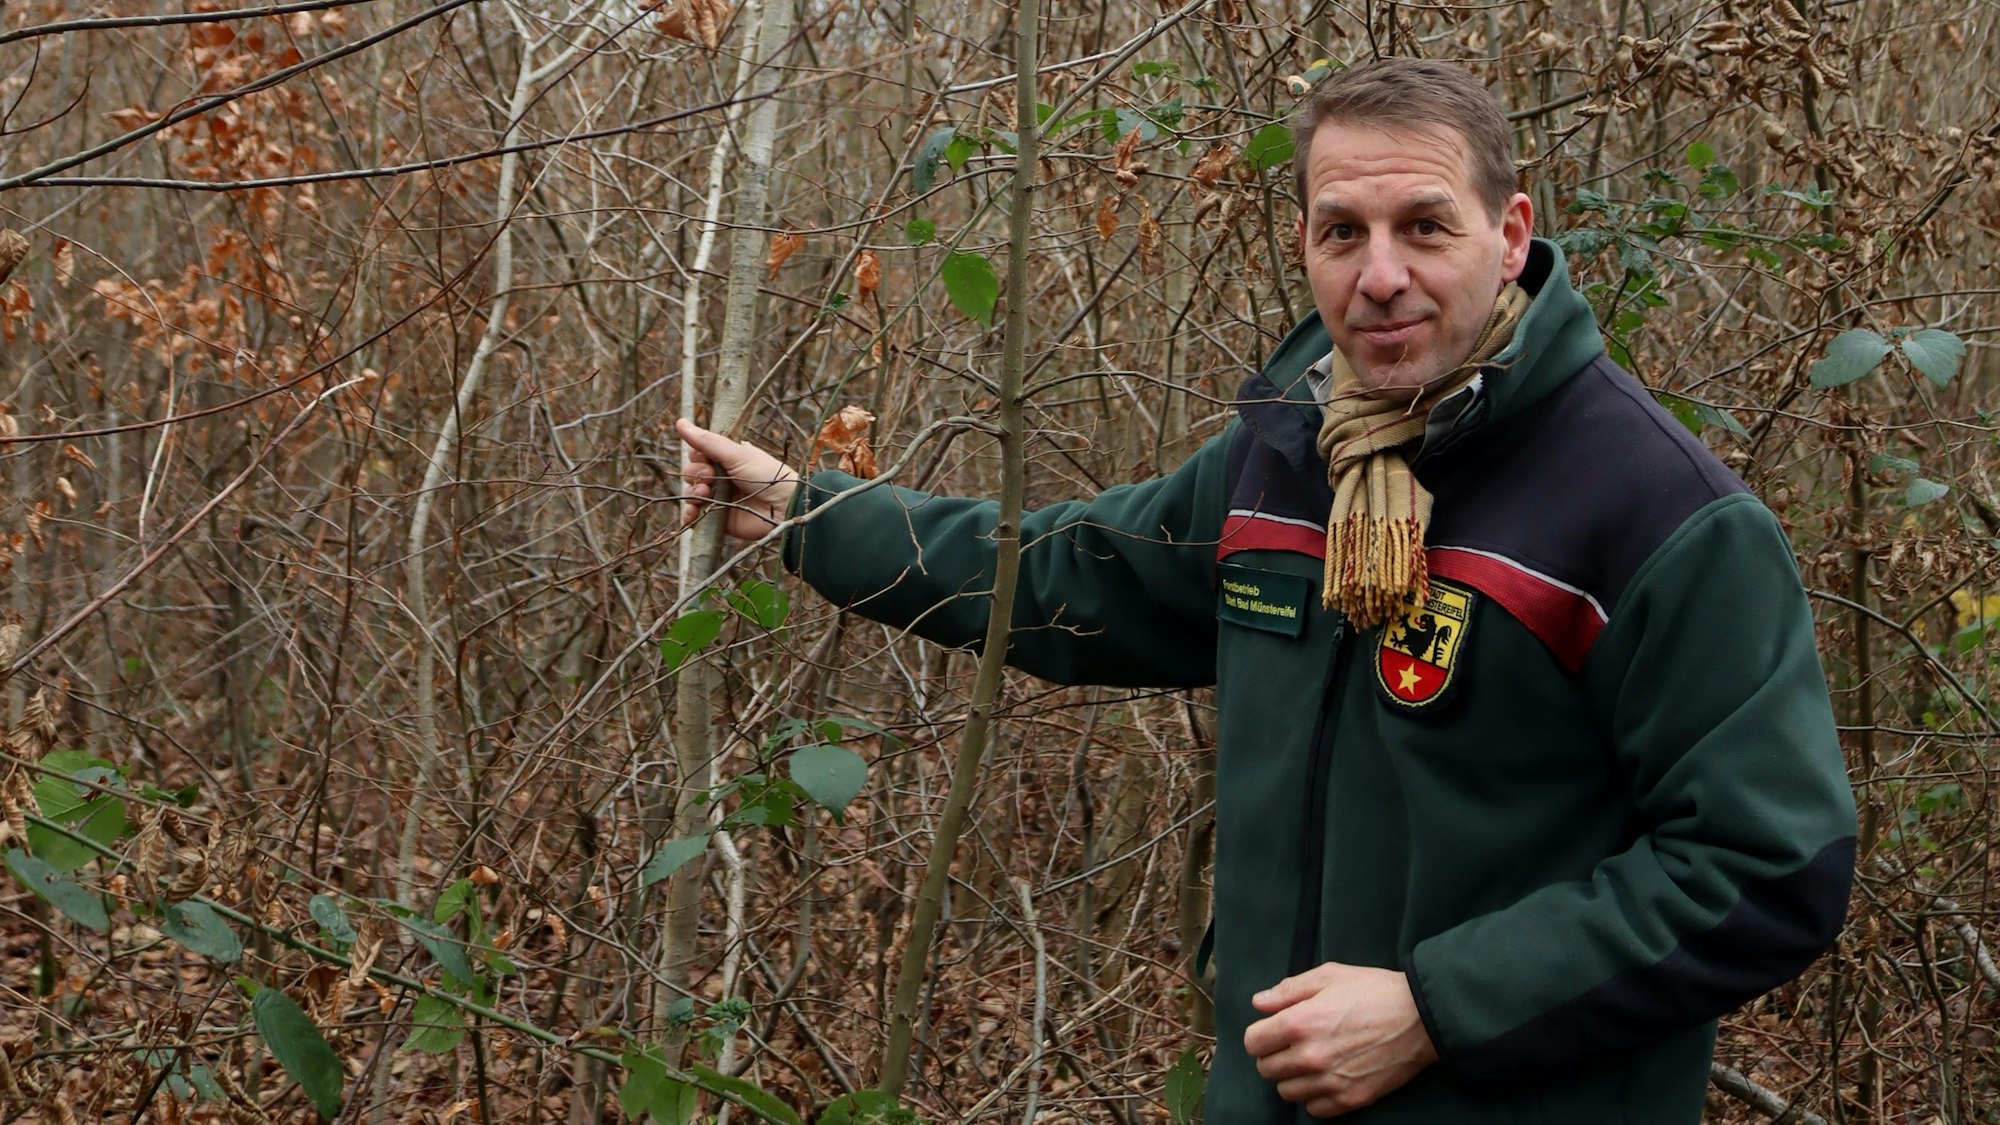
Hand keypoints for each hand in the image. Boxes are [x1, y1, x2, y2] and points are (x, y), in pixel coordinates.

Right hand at [675, 418, 799, 539]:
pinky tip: (692, 513)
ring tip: (705, 493)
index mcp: (726, 459)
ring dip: (692, 493)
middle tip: (709, 477)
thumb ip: (707, 441)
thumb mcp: (736, 454)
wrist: (784, 506)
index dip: (697, 457)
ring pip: (691, 494)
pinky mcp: (718, 519)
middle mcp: (721, 478)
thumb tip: (680, 422)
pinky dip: (689, 515)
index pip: (698, 454)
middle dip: (695, 474)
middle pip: (691, 473)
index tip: (705, 459)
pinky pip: (694, 517)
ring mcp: (719, 499)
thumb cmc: (766, 474)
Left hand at [1243, 963, 1437, 1117]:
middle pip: (1266, 1069)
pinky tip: (1325, 1078)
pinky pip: (1314, 1109)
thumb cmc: (1374, 991)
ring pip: (1287, 1091)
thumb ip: (1288, 990)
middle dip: (1273, 1055)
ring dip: (1292, 1077)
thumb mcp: (1329, 976)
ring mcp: (1330, 1081)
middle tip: (1291, 1045)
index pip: (1254, 1042)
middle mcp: (1310, 1057)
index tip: (1272, 1031)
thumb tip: (1259, 1003)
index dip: (1260, 1035)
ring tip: (1309, 1061)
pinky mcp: (1350, 1099)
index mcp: (1299, 1023)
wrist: (1420, 1018)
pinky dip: (1314, 1096)